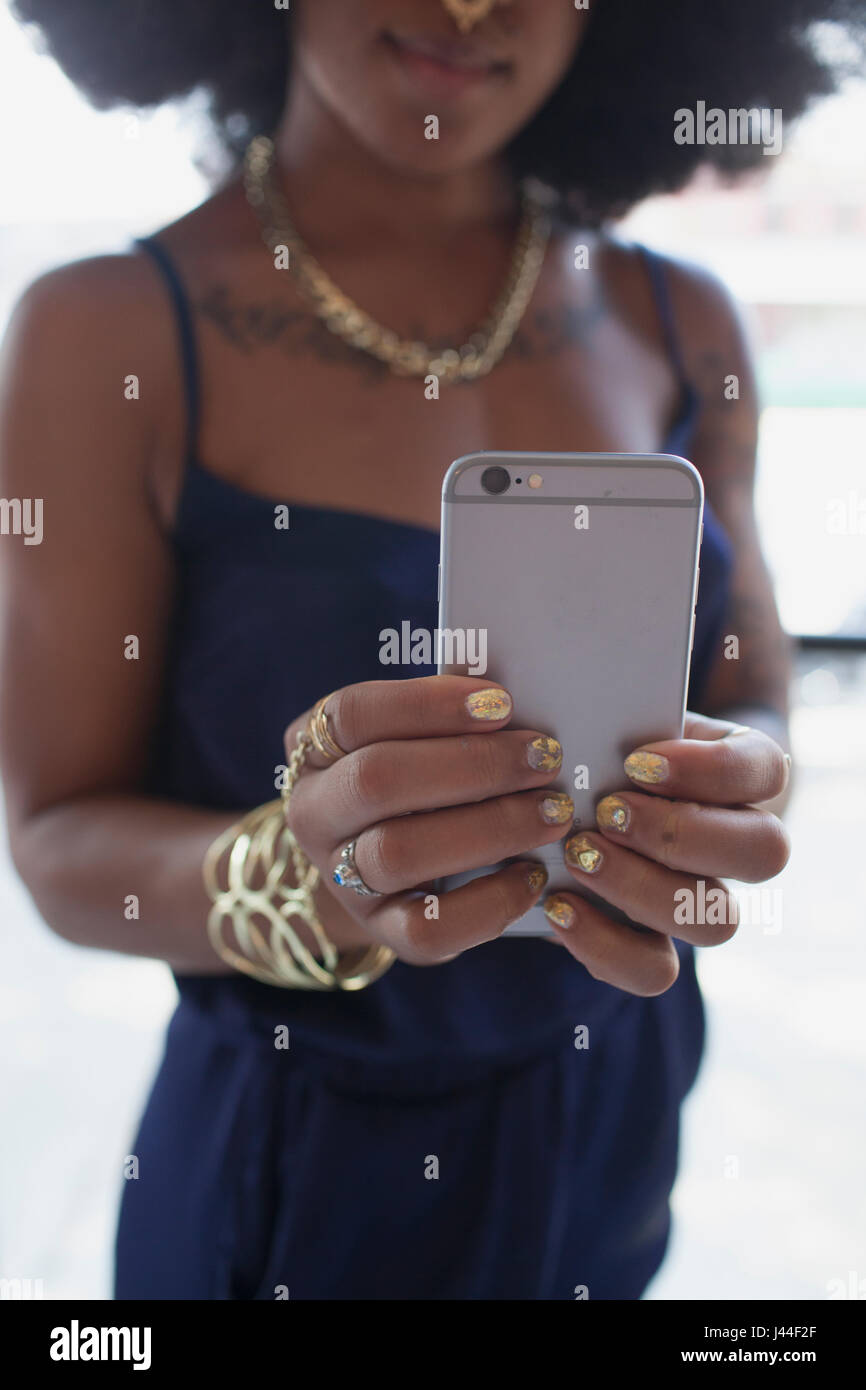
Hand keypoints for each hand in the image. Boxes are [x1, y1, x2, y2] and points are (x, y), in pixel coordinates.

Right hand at [283, 676, 572, 963]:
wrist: (372, 867)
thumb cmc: (408, 780)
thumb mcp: (404, 739)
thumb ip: (444, 721)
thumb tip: (514, 699)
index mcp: (315, 750)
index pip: (353, 714)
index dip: (428, 705)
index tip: (501, 703)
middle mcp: (314, 814)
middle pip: (377, 781)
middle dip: (473, 765)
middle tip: (543, 758)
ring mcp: (341, 879)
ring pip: (400, 853)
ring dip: (491, 828)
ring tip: (552, 812)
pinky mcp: (380, 931)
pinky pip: (427, 928)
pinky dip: (489, 901)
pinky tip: (532, 876)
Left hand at [542, 713, 790, 994]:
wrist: (576, 796)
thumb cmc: (601, 742)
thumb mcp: (613, 718)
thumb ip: (614, 715)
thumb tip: (568, 714)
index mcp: (740, 772)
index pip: (763, 770)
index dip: (712, 770)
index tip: (638, 762)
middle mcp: (737, 842)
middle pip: (763, 853)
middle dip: (678, 833)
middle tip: (608, 811)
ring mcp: (702, 900)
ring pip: (717, 922)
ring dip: (642, 889)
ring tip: (577, 855)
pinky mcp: (655, 946)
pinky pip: (654, 970)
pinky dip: (603, 944)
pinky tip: (558, 906)